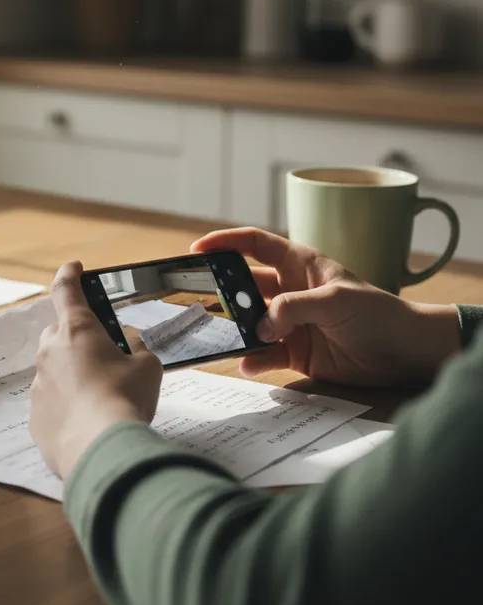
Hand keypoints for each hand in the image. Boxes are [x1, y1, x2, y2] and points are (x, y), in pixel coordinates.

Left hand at [29, 261, 162, 479]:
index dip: (70, 275)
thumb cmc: (126, 401)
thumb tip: (129, 350)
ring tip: (99, 399)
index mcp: (78, 330)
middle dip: (75, 339)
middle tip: (100, 357)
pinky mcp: (34, 415)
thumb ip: (136, 350)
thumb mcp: (146, 367)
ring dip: (71, 376)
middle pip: (58, 334)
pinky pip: (49, 402)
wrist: (102, 450)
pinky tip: (86, 422)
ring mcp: (38, 384)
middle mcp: (51, 352)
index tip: (73, 267)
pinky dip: (64, 406)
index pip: (66, 290)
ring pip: (53, 370)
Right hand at [192, 227, 460, 386]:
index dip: (226, 242)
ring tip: (220, 334)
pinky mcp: (295, 352)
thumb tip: (262, 324)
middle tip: (199, 298)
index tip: (198, 249)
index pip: (255, 245)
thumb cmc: (378, 313)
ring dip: (235, 327)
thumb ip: (294, 306)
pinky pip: (264, 354)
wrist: (406, 353)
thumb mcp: (337, 299)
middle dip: (222, 290)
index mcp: (299, 265)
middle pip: (244, 284)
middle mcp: (289, 290)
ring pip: (250, 321)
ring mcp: (290, 322)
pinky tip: (246, 362)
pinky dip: (252, 358)